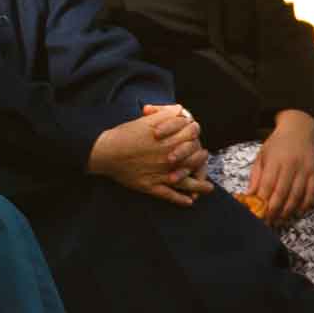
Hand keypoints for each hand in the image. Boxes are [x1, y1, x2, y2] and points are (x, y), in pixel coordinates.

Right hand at [88, 103, 208, 205]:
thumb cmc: (125, 134)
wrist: (105, 151)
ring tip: (208, 188)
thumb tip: (180, 110)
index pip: (193, 138)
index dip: (195, 136)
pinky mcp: (151, 187)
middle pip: (195, 161)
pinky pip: (170, 196)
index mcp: (170, 141)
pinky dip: (180, 200)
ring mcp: (162, 175)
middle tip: (204, 158)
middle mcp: (170, 159)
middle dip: (202, 160)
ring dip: (199, 186)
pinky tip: (188, 202)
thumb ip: (166, 113)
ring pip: (187, 182)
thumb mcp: (146, 120)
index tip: (195, 137)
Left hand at [249, 110, 313, 226]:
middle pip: (283, 192)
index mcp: (275, 161)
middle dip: (275, 209)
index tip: (258, 214)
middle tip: (269, 221)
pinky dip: (306, 203)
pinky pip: (312, 191)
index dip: (263, 201)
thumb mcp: (262, 156)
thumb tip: (249, 195)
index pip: (268, 185)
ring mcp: (305, 169)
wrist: (299, 129)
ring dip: (289, 209)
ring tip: (281, 219)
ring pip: (298, 194)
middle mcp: (291, 165)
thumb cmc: (276, 144)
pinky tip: (299, 211)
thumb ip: (256, 176)